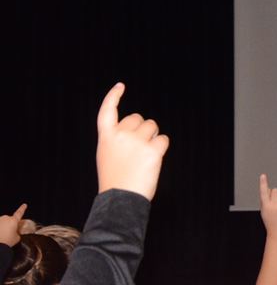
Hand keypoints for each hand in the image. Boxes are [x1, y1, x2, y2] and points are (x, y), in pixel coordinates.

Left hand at [0, 203, 26, 246]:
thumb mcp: (17, 238)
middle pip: (9, 219)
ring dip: (3, 226)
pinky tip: (0, 234)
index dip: (22, 209)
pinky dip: (0, 229)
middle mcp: (5, 218)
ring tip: (2, 235)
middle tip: (9, 232)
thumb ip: (17, 233)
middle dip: (9, 224)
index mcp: (13, 220)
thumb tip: (15, 232)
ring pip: (2, 222)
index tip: (24, 205)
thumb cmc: (7, 241)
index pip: (19, 213)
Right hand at [96, 83, 168, 199]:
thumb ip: (119, 139)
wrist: (121, 199)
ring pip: (152, 127)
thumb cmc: (116, 179)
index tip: (120, 86)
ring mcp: (136, 141)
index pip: (107, 111)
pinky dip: (161, 147)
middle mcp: (120, 135)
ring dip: (152, 138)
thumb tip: (141, 129)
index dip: (114, 97)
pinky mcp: (152, 150)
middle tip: (137, 150)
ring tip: (143, 157)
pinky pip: (163, 139)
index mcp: (106, 137)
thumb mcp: (109, 155)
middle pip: (139, 119)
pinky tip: (153, 160)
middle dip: (142, 129)